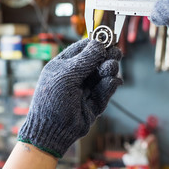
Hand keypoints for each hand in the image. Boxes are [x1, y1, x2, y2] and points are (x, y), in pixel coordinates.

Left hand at [18, 39, 122, 157]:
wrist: (53, 131)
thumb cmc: (52, 99)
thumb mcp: (66, 75)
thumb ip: (85, 59)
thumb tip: (99, 44)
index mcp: (64, 65)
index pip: (83, 48)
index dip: (96, 43)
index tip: (109, 38)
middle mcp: (76, 75)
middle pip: (97, 60)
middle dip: (107, 55)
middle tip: (115, 53)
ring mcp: (87, 88)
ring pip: (104, 73)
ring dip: (109, 69)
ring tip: (110, 68)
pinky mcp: (96, 101)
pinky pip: (107, 88)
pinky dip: (111, 84)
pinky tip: (112, 81)